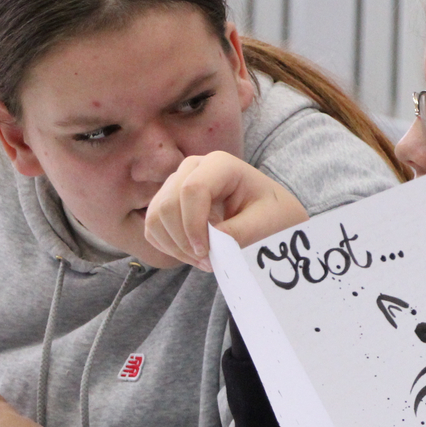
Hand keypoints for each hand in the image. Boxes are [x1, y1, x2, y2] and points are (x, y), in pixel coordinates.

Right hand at [144, 151, 309, 271]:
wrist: (270, 216)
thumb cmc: (273, 216)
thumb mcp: (265, 224)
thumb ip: (238, 232)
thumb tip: (209, 243)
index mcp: (220, 164)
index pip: (192, 190)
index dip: (194, 225)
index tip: (207, 252)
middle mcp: (193, 168)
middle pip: (168, 204)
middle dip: (184, 240)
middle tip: (209, 262)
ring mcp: (176, 184)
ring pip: (155, 218)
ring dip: (176, 247)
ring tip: (205, 261)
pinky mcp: (167, 203)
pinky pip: (153, 228)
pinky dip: (169, 247)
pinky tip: (195, 255)